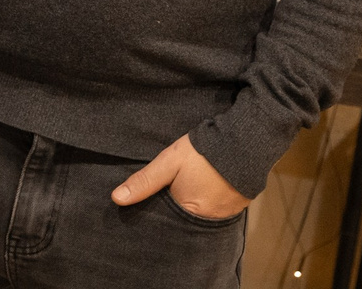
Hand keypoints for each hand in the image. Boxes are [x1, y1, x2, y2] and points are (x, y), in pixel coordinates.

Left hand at [111, 133, 248, 220]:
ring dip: (196, 205)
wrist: (244, 139)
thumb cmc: (203, 151)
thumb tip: (116, 199)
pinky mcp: (239, 206)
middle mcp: (209, 221)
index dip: (161, 213)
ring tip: (191, 190)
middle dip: (178, 210)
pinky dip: (212, 202)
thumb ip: (145, 181)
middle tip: (174, 193)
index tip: (155, 203)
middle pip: (185, 220)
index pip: (168, 222)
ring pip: (202, 215)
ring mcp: (226, 214)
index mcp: (189, 212)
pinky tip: (207, 188)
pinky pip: (219, 210)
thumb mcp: (169, 162)